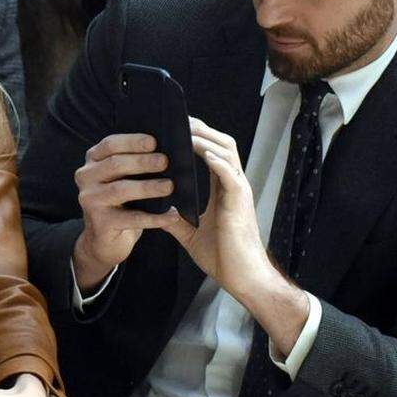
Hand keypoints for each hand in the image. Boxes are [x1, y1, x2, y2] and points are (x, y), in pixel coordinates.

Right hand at [70, 133, 177, 290]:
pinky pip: (131, 218)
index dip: (131, 141)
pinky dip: (154, 217)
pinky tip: (172, 215)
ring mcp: (90, 200)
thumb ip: (134, 164)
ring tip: (169, 186)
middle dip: (142, 162)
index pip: (110, 145)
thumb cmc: (121, 202)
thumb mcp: (121, 178)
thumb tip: (166, 153)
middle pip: (114, 164)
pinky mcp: (100, 223)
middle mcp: (86, 177)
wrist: (104, 239)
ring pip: (121, 190)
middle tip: (165, 162)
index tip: (153, 141)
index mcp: (93, 161)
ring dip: (147, 187)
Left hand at [159, 118, 277, 295]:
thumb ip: (175, 218)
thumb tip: (154, 209)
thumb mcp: (190, 233)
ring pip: (227, 153)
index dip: (197, 137)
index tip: (176, 127)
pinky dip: (217, 161)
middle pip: (222, 144)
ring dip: (206, 138)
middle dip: (202, 129)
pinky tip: (202, 152)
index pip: (212, 153)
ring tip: (186, 128)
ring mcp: (239, 192)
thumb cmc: (222, 256)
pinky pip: (230, 175)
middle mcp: (234, 185)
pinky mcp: (240, 203)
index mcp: (224, 189)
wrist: (242, 278)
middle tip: (179, 118)